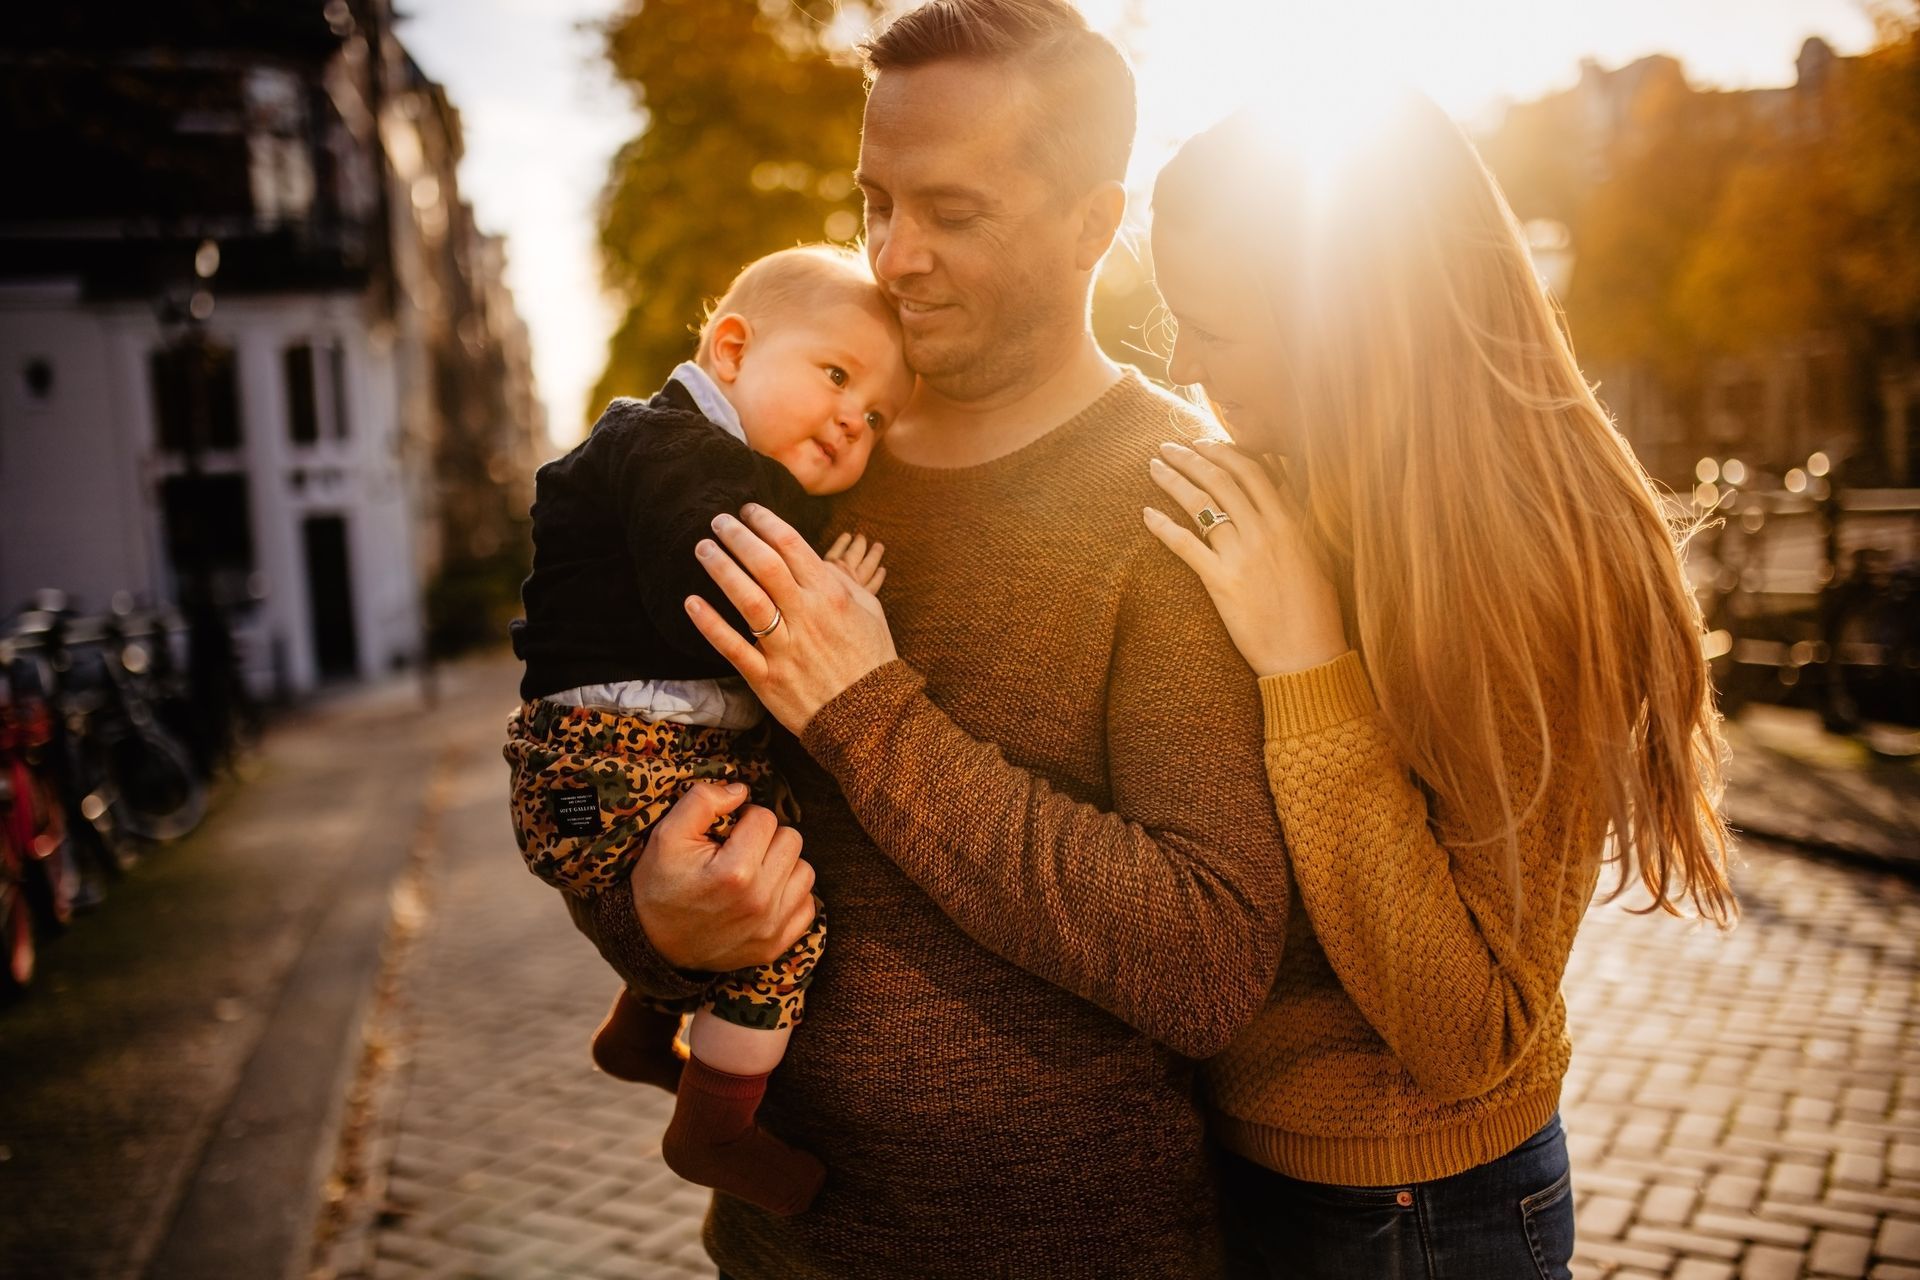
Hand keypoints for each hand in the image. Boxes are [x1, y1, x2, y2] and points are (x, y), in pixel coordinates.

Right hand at [630, 780, 816, 971]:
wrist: (650, 944)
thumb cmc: (659, 885)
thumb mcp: (666, 834)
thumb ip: (703, 800)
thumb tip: (741, 790)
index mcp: (736, 872)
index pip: (765, 818)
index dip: (743, 818)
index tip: (726, 833)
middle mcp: (760, 902)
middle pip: (792, 841)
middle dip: (766, 838)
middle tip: (739, 850)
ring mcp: (771, 927)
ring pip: (804, 871)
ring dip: (782, 865)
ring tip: (753, 871)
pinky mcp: (776, 945)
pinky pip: (808, 907)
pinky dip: (790, 897)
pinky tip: (763, 895)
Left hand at [686, 504, 899, 731]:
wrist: (870, 717)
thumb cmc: (871, 659)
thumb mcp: (869, 610)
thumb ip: (839, 582)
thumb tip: (813, 558)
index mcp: (831, 596)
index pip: (792, 545)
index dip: (766, 522)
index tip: (748, 511)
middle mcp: (806, 616)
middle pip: (765, 565)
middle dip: (738, 537)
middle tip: (718, 521)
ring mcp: (786, 648)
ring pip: (747, 600)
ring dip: (722, 569)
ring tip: (703, 548)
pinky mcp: (767, 678)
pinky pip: (733, 647)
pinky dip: (710, 624)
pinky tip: (692, 602)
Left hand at [1145, 440, 1349, 677]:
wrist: (1308, 657)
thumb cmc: (1317, 614)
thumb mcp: (1318, 559)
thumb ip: (1298, 525)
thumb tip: (1284, 495)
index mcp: (1291, 524)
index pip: (1254, 472)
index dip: (1225, 452)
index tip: (1205, 443)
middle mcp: (1265, 533)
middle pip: (1222, 481)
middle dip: (1192, 457)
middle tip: (1169, 445)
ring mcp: (1242, 556)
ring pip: (1201, 505)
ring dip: (1174, 481)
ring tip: (1154, 466)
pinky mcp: (1221, 582)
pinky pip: (1185, 546)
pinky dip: (1163, 527)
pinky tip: (1146, 514)